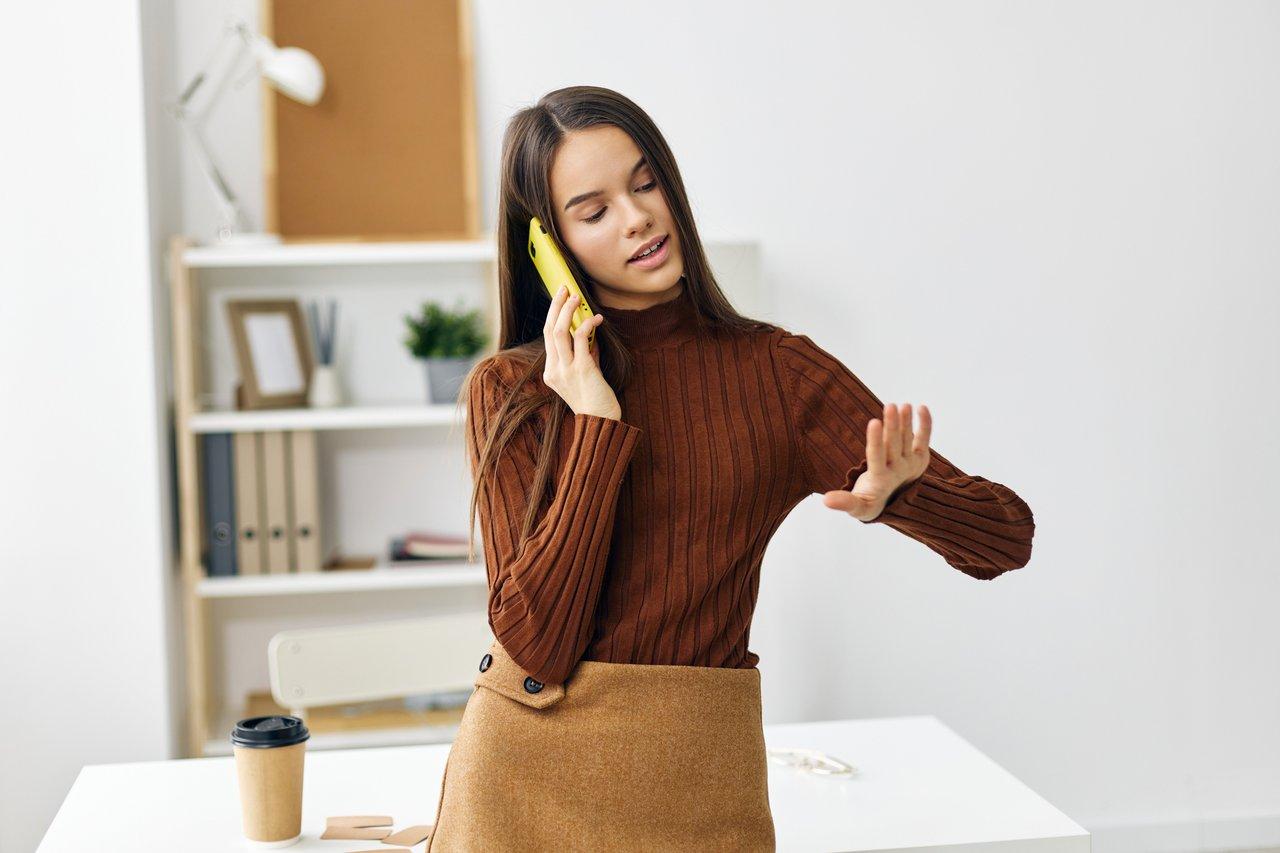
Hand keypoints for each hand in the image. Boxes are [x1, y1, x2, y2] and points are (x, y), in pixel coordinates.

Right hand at [542, 286, 619, 418]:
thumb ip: (586, 354)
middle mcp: (554, 370)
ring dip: (568, 311)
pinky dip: (587, 324)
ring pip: (559, 332)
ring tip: (576, 297)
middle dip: (556, 306)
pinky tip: (596, 318)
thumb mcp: (587, 374)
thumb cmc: (597, 400)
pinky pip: (580, 339)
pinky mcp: (581, 369)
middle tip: (564, 289)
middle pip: (549, 330)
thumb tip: (589, 334)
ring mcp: (566, 370)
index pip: (547, 338)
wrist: (601, 422)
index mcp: (551, 372)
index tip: (561, 300)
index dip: (553, 316)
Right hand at [822, 402, 931, 520]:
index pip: (877, 457)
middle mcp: (898, 470)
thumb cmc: (869, 501)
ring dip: (906, 421)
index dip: (876, 440)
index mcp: (880, 479)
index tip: (874, 422)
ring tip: (904, 405)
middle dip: (893, 425)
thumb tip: (825, 500)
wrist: (894, 504)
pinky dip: (925, 424)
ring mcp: (910, 462)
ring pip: (908, 439)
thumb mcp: (858, 507)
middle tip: (889, 406)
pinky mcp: (919, 457)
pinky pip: (923, 438)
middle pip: (895, 445)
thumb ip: (844, 503)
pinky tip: (921, 408)